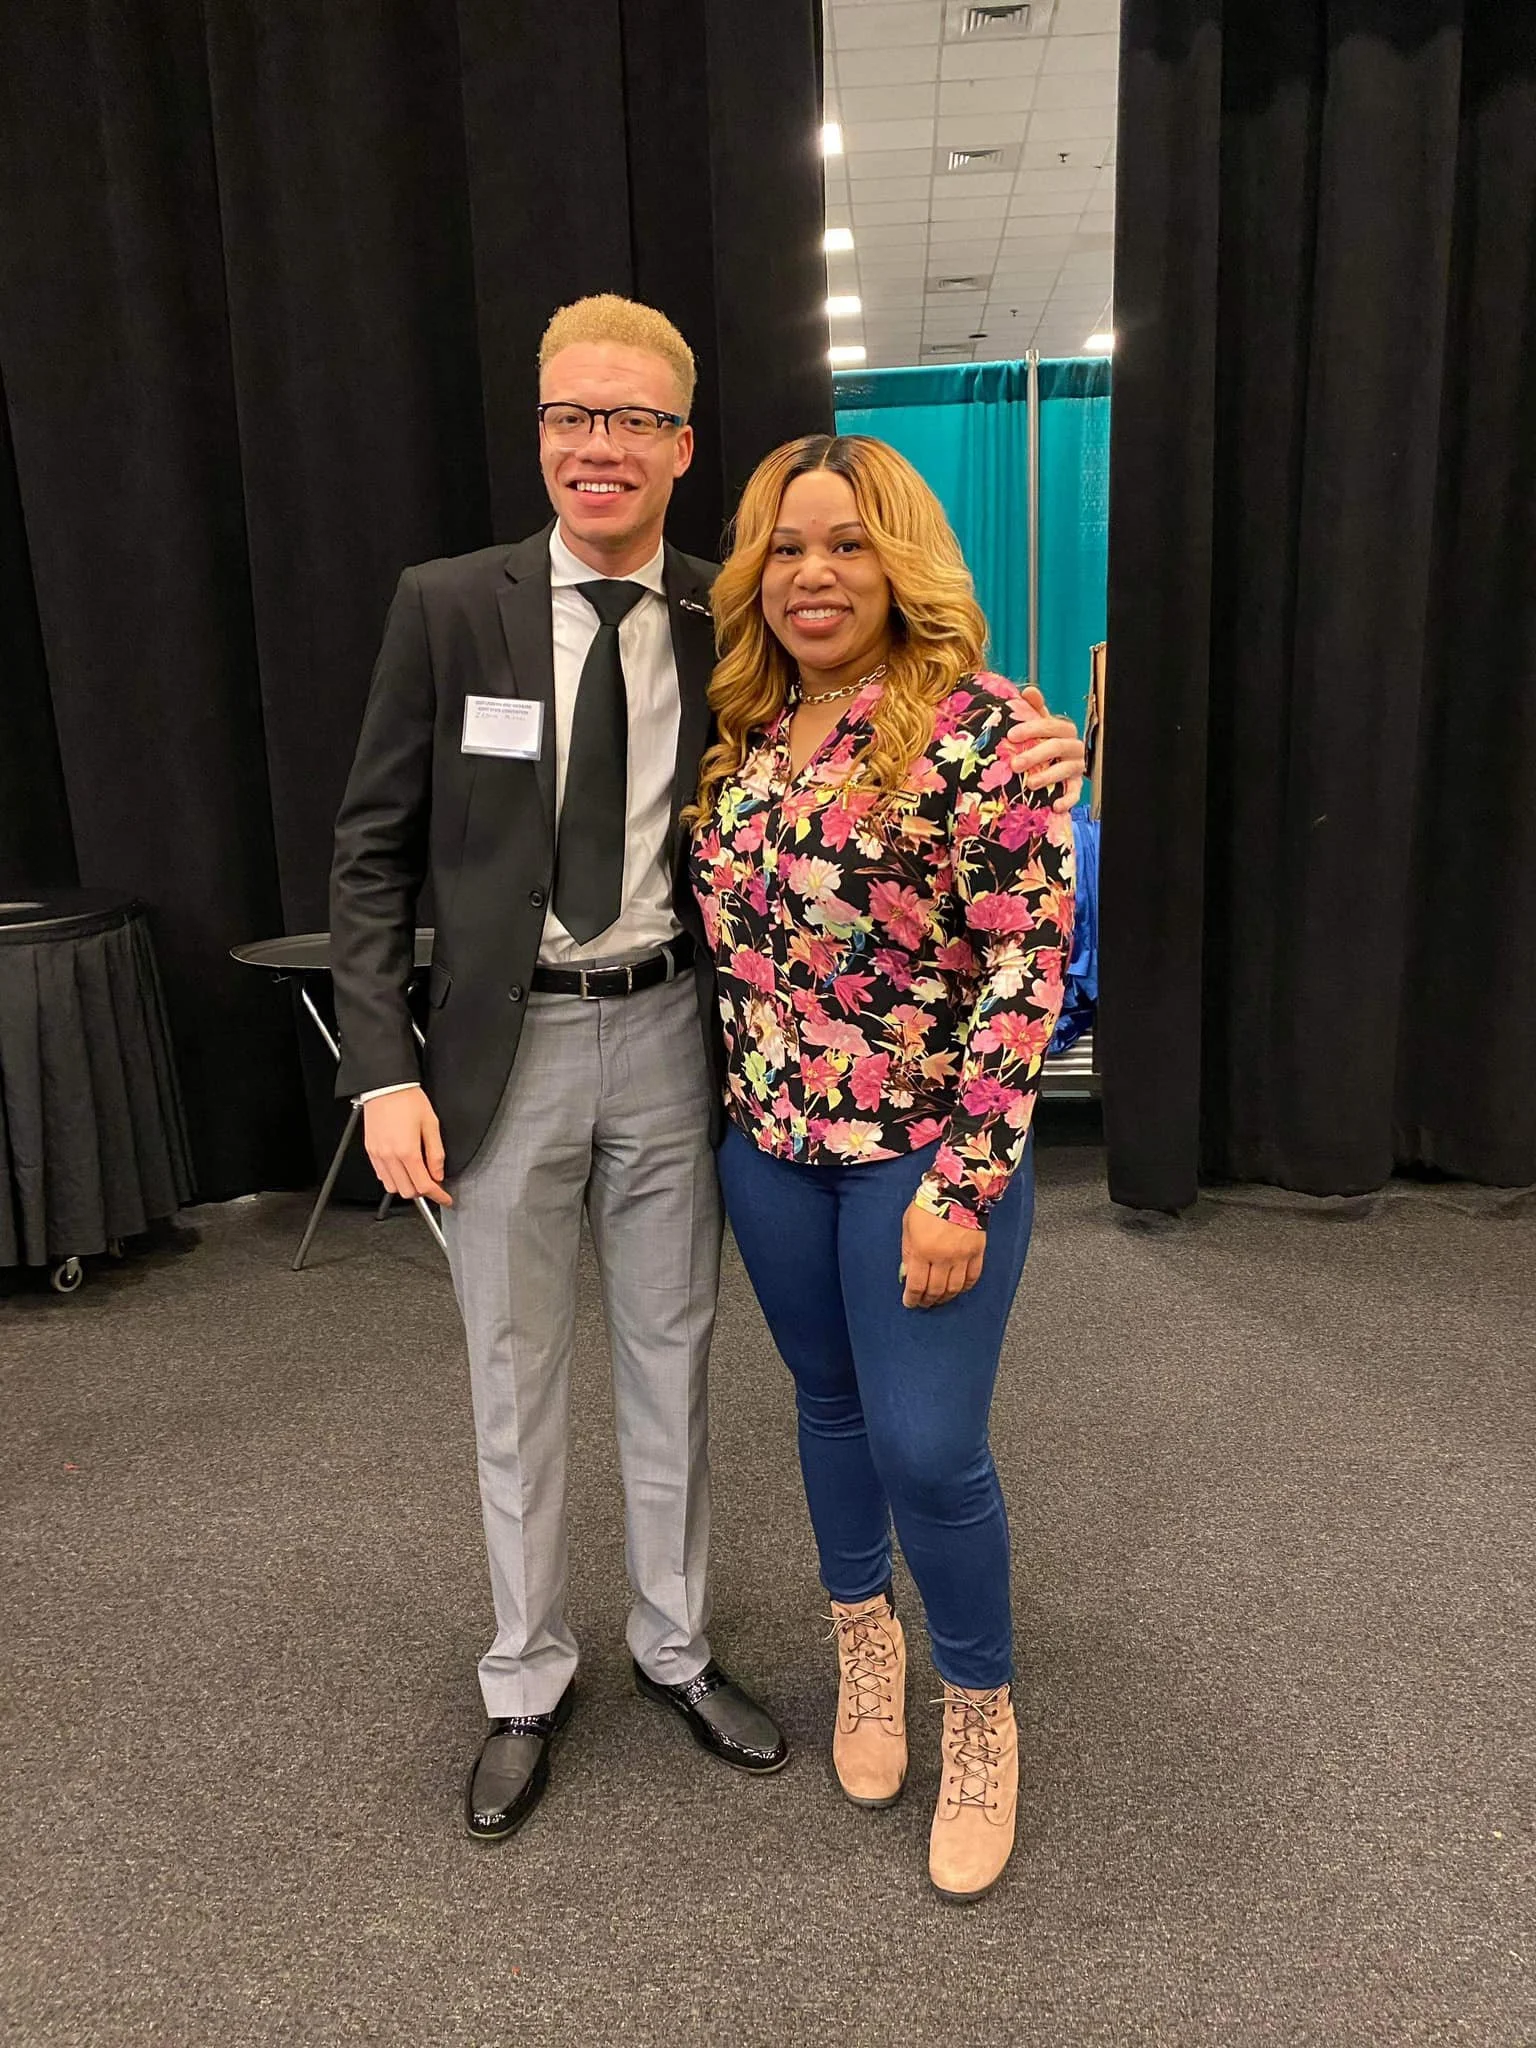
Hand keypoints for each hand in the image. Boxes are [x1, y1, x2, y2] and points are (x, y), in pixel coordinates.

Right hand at [363, 1086, 451, 1206]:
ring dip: (406, 1186)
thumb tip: (438, 1173)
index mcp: (408, 1151)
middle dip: (422, 1191)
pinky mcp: (370, 1151)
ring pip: (392, 1187)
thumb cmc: (407, 1100)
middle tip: (432, 1182)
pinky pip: (381, 1175)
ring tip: (416, 1174)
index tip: (445, 1198)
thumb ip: (436, 1153)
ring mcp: (378, 1155)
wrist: (385, 1086)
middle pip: (407, 1191)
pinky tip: (402, 1168)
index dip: (438, 1196)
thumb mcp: (431, 1124)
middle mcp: (390, 1156)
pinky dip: (393, 1178)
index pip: (424, 1185)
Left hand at [900, 1201, 985, 1308]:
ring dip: (945, 1297)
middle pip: (935, 1290)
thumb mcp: (908, 1225)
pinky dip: (965, 1287)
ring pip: (954, 1288)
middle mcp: (943, 1257)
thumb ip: (907, 1251)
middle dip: (927, 1301)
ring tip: (939, 1299)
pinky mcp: (977, 1252)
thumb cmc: (929, 1204)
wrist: (958, 1189)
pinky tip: (958, 1289)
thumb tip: (907, 1273)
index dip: (912, 1298)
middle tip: (923, 1303)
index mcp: (922, 1250)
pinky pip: (972, 1277)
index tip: (909, 1303)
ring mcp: (962, 1256)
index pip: (916, 1284)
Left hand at [1017, 685, 1085, 812]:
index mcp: (1063, 730)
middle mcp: (1073, 747)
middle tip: (1015, 764)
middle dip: (1036, 755)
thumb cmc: (1044, 742)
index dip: (1032, 729)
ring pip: (1066, 769)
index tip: (1011, 735)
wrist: (1057, 764)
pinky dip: (1066, 800)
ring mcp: (1076, 767)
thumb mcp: (1038, 724)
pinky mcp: (1076, 786)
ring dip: (1048, 776)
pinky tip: (1054, 805)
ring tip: (1030, 783)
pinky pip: (1075, 793)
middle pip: (1057, 747)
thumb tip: (1029, 691)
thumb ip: (1034, 708)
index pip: (1050, 725)